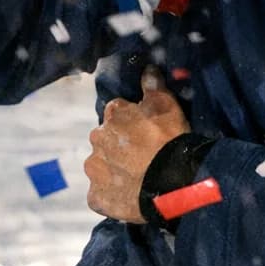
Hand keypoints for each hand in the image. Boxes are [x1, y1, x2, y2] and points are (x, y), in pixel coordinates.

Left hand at [84, 69, 189, 222]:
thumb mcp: (167, 105)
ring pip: (101, 166)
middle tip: (143, 154)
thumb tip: (146, 68)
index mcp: (113, 115)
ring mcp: (95, 170)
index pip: (117, 112)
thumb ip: (153, 85)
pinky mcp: (96, 197)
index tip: (146, 130)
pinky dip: (112, 193)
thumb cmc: (169, 139)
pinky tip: (130, 194)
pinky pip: (101, 193)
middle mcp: (97, 139)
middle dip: (119, 145)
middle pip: (106, 139)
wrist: (169, 182)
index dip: (132, 121)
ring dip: (114, 169)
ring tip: (138, 177)